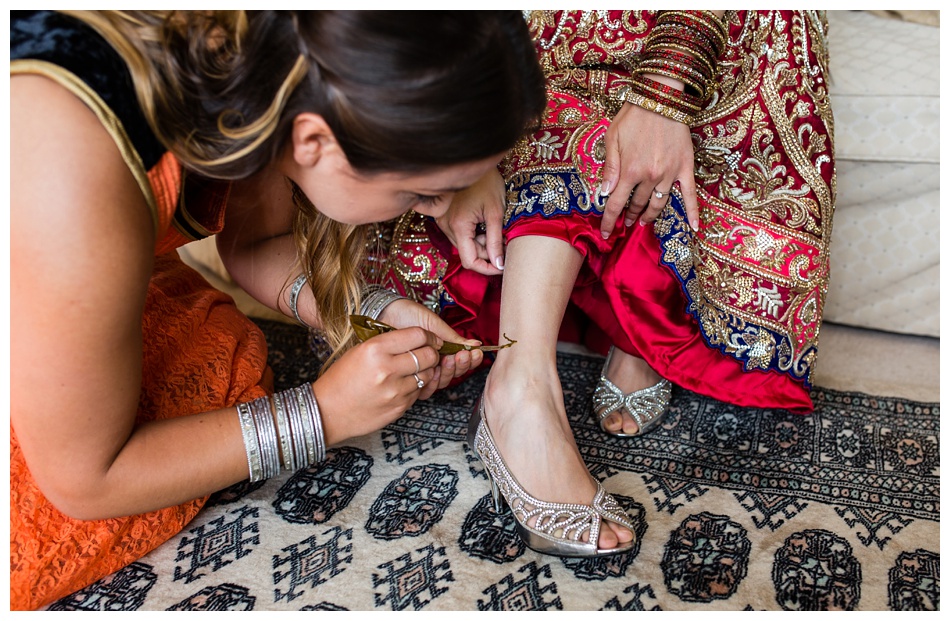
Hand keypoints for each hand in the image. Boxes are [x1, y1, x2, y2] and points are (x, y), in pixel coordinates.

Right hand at [314, 324, 443, 444]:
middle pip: (429, 355)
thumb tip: (416, 338)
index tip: (430, 339)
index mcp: (375, 349)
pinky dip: (414, 388)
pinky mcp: (399, 408)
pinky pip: (418, 393)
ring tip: (412, 370)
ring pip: (427, 375)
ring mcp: (395, 391)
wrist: (327, 412)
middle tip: (426, 353)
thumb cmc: (340, 379)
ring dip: (424, 371)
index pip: (418, 335)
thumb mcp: (359, 351)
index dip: (429, 336)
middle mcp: (387, 369)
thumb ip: (387, 343)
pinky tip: (401, 386)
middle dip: (431, 353)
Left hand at [381, 299, 483, 393]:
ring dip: (448, 372)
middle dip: (460, 366)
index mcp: (440, 350)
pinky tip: (433, 371)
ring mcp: (419, 371)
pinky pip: (422, 389)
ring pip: (440, 382)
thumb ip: (454, 339)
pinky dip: (431, 382)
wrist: (384, 313)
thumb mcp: (434, 325)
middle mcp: (431, 362)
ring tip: (448, 359)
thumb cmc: (407, 315)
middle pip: (452, 374)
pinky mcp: (406, 379)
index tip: (475, 353)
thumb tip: (476, 345)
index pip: (459, 361)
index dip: (469, 360)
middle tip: (460, 356)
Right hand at [435, 167, 505, 275]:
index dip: (486, 268)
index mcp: (459, 225)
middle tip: (505, 242)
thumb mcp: (495, 212)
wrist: (474, 161)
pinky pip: (459, 235)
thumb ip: (495, 241)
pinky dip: (473, 235)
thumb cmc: (487, 182)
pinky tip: (484, 224)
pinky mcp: (444, 217)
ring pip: (464, 245)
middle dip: (487, 252)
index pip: (469, 261)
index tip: (502, 267)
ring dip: (481, 243)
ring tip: (496, 229)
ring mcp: (442, 221)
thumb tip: (499, 265)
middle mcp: (446, 226)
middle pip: (467, 253)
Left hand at [599, 101, 699, 237]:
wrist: (661, 97)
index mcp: (629, 171)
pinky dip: (693, 212)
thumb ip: (609, 168)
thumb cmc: (633, 116)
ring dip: (649, 215)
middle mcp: (650, 177)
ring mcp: (669, 174)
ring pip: (658, 203)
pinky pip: (690, 195)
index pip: (615, 204)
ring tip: (642, 221)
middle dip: (628, 215)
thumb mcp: (612, 138)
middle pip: (637, 204)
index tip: (606, 233)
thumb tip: (604, 193)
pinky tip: (694, 227)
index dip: (609, 220)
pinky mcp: (685, 168)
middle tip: (624, 221)